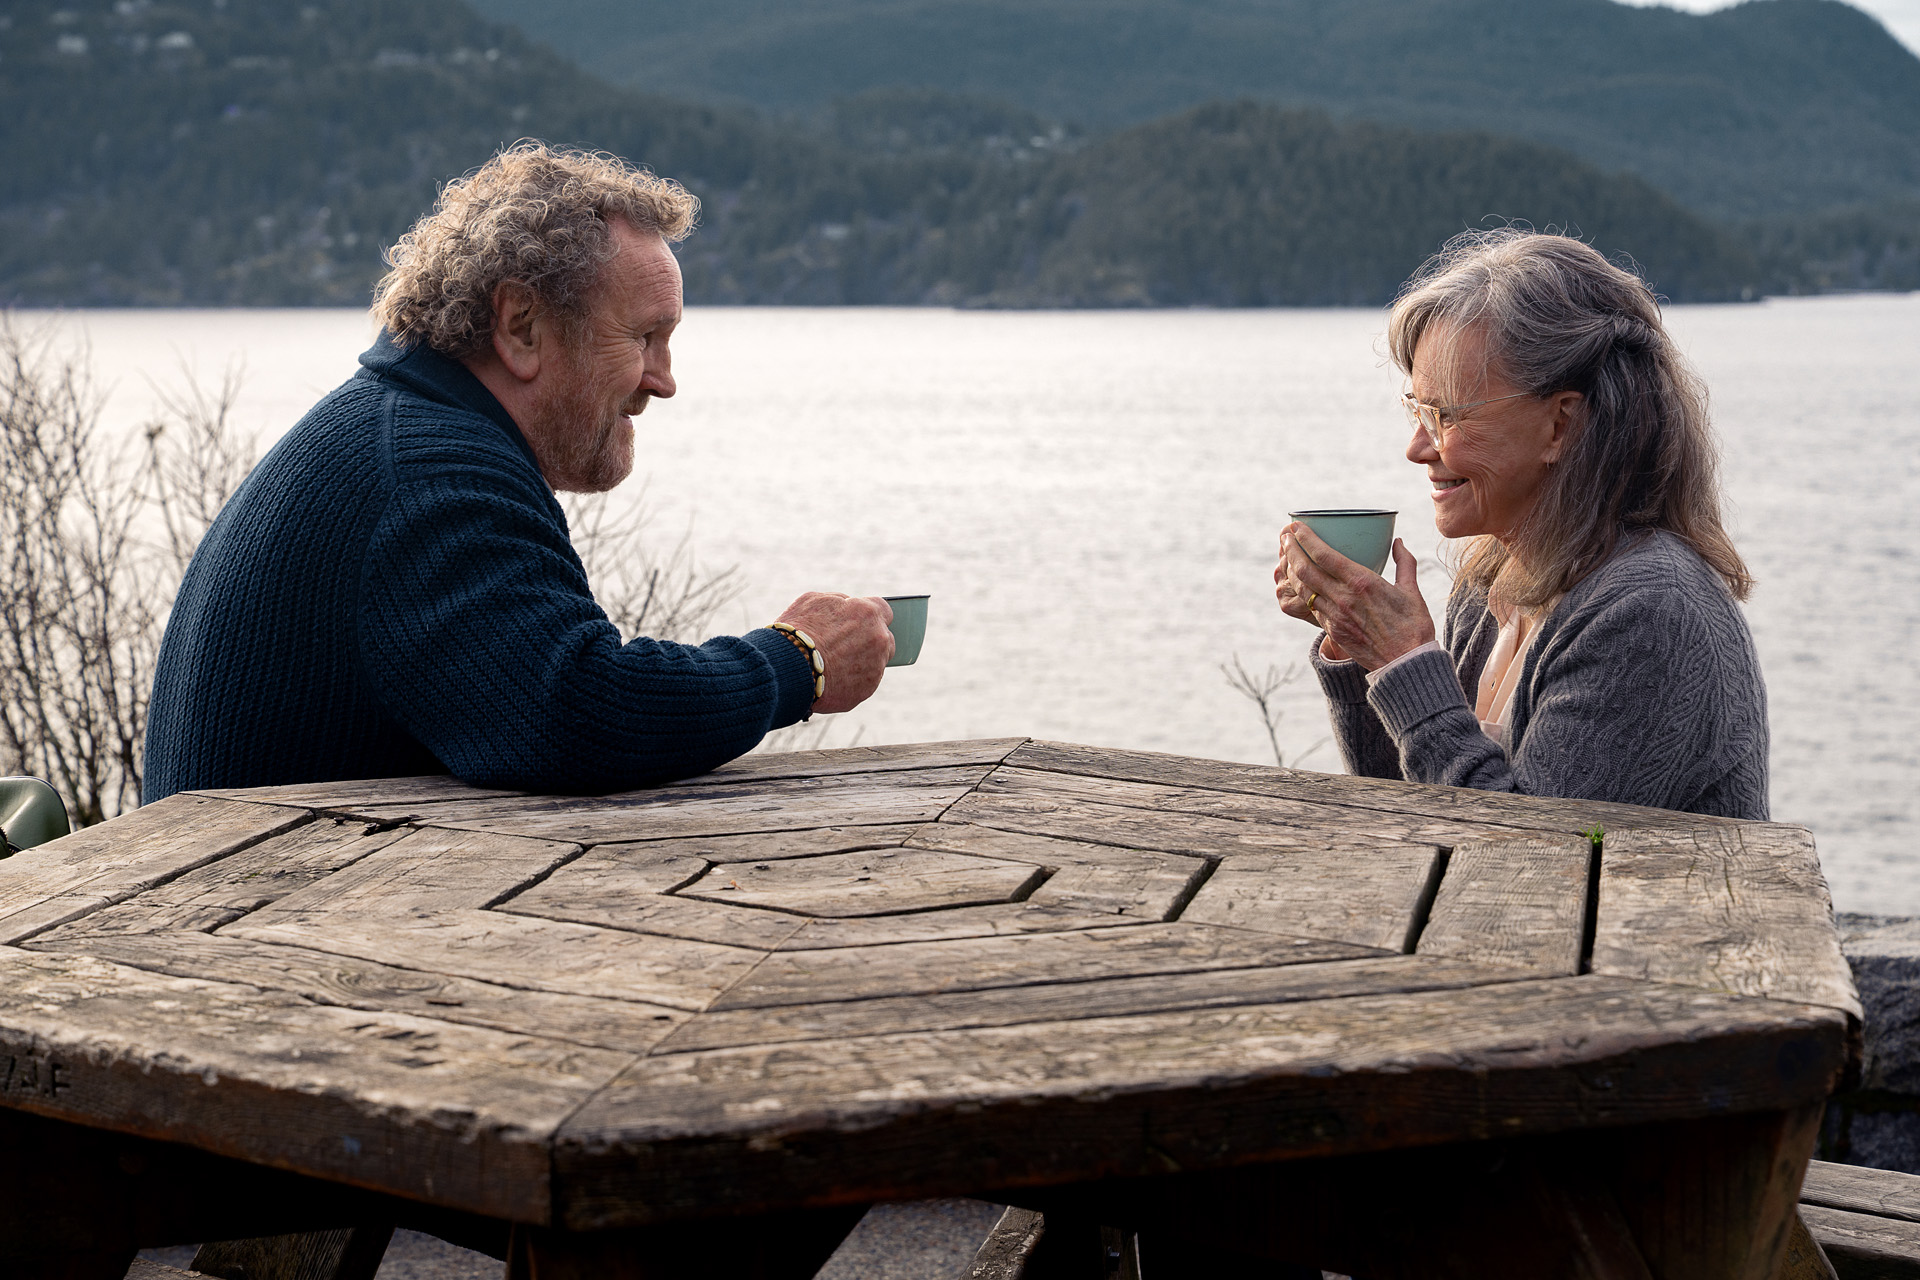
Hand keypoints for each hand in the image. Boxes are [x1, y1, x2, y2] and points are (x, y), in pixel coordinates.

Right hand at [774, 593, 893, 713]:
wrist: (788, 668)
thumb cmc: (798, 631)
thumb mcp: (814, 601)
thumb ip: (839, 601)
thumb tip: (848, 604)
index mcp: (867, 612)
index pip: (884, 610)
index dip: (871, 616)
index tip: (863, 622)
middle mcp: (878, 638)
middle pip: (885, 638)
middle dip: (872, 640)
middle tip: (850, 646)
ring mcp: (876, 665)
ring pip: (877, 662)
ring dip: (863, 661)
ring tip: (838, 665)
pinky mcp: (868, 688)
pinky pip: (866, 681)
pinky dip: (853, 680)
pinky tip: (834, 679)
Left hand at [1275, 527, 1434, 670]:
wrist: (1405, 664)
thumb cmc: (1413, 626)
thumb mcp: (1411, 591)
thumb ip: (1404, 563)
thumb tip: (1398, 542)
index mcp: (1362, 582)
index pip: (1324, 555)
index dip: (1305, 538)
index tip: (1295, 526)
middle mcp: (1343, 597)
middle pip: (1305, 569)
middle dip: (1291, 549)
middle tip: (1284, 535)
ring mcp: (1334, 615)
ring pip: (1303, 589)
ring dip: (1291, 569)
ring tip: (1287, 556)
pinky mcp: (1332, 629)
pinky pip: (1311, 606)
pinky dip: (1301, 591)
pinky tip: (1299, 582)